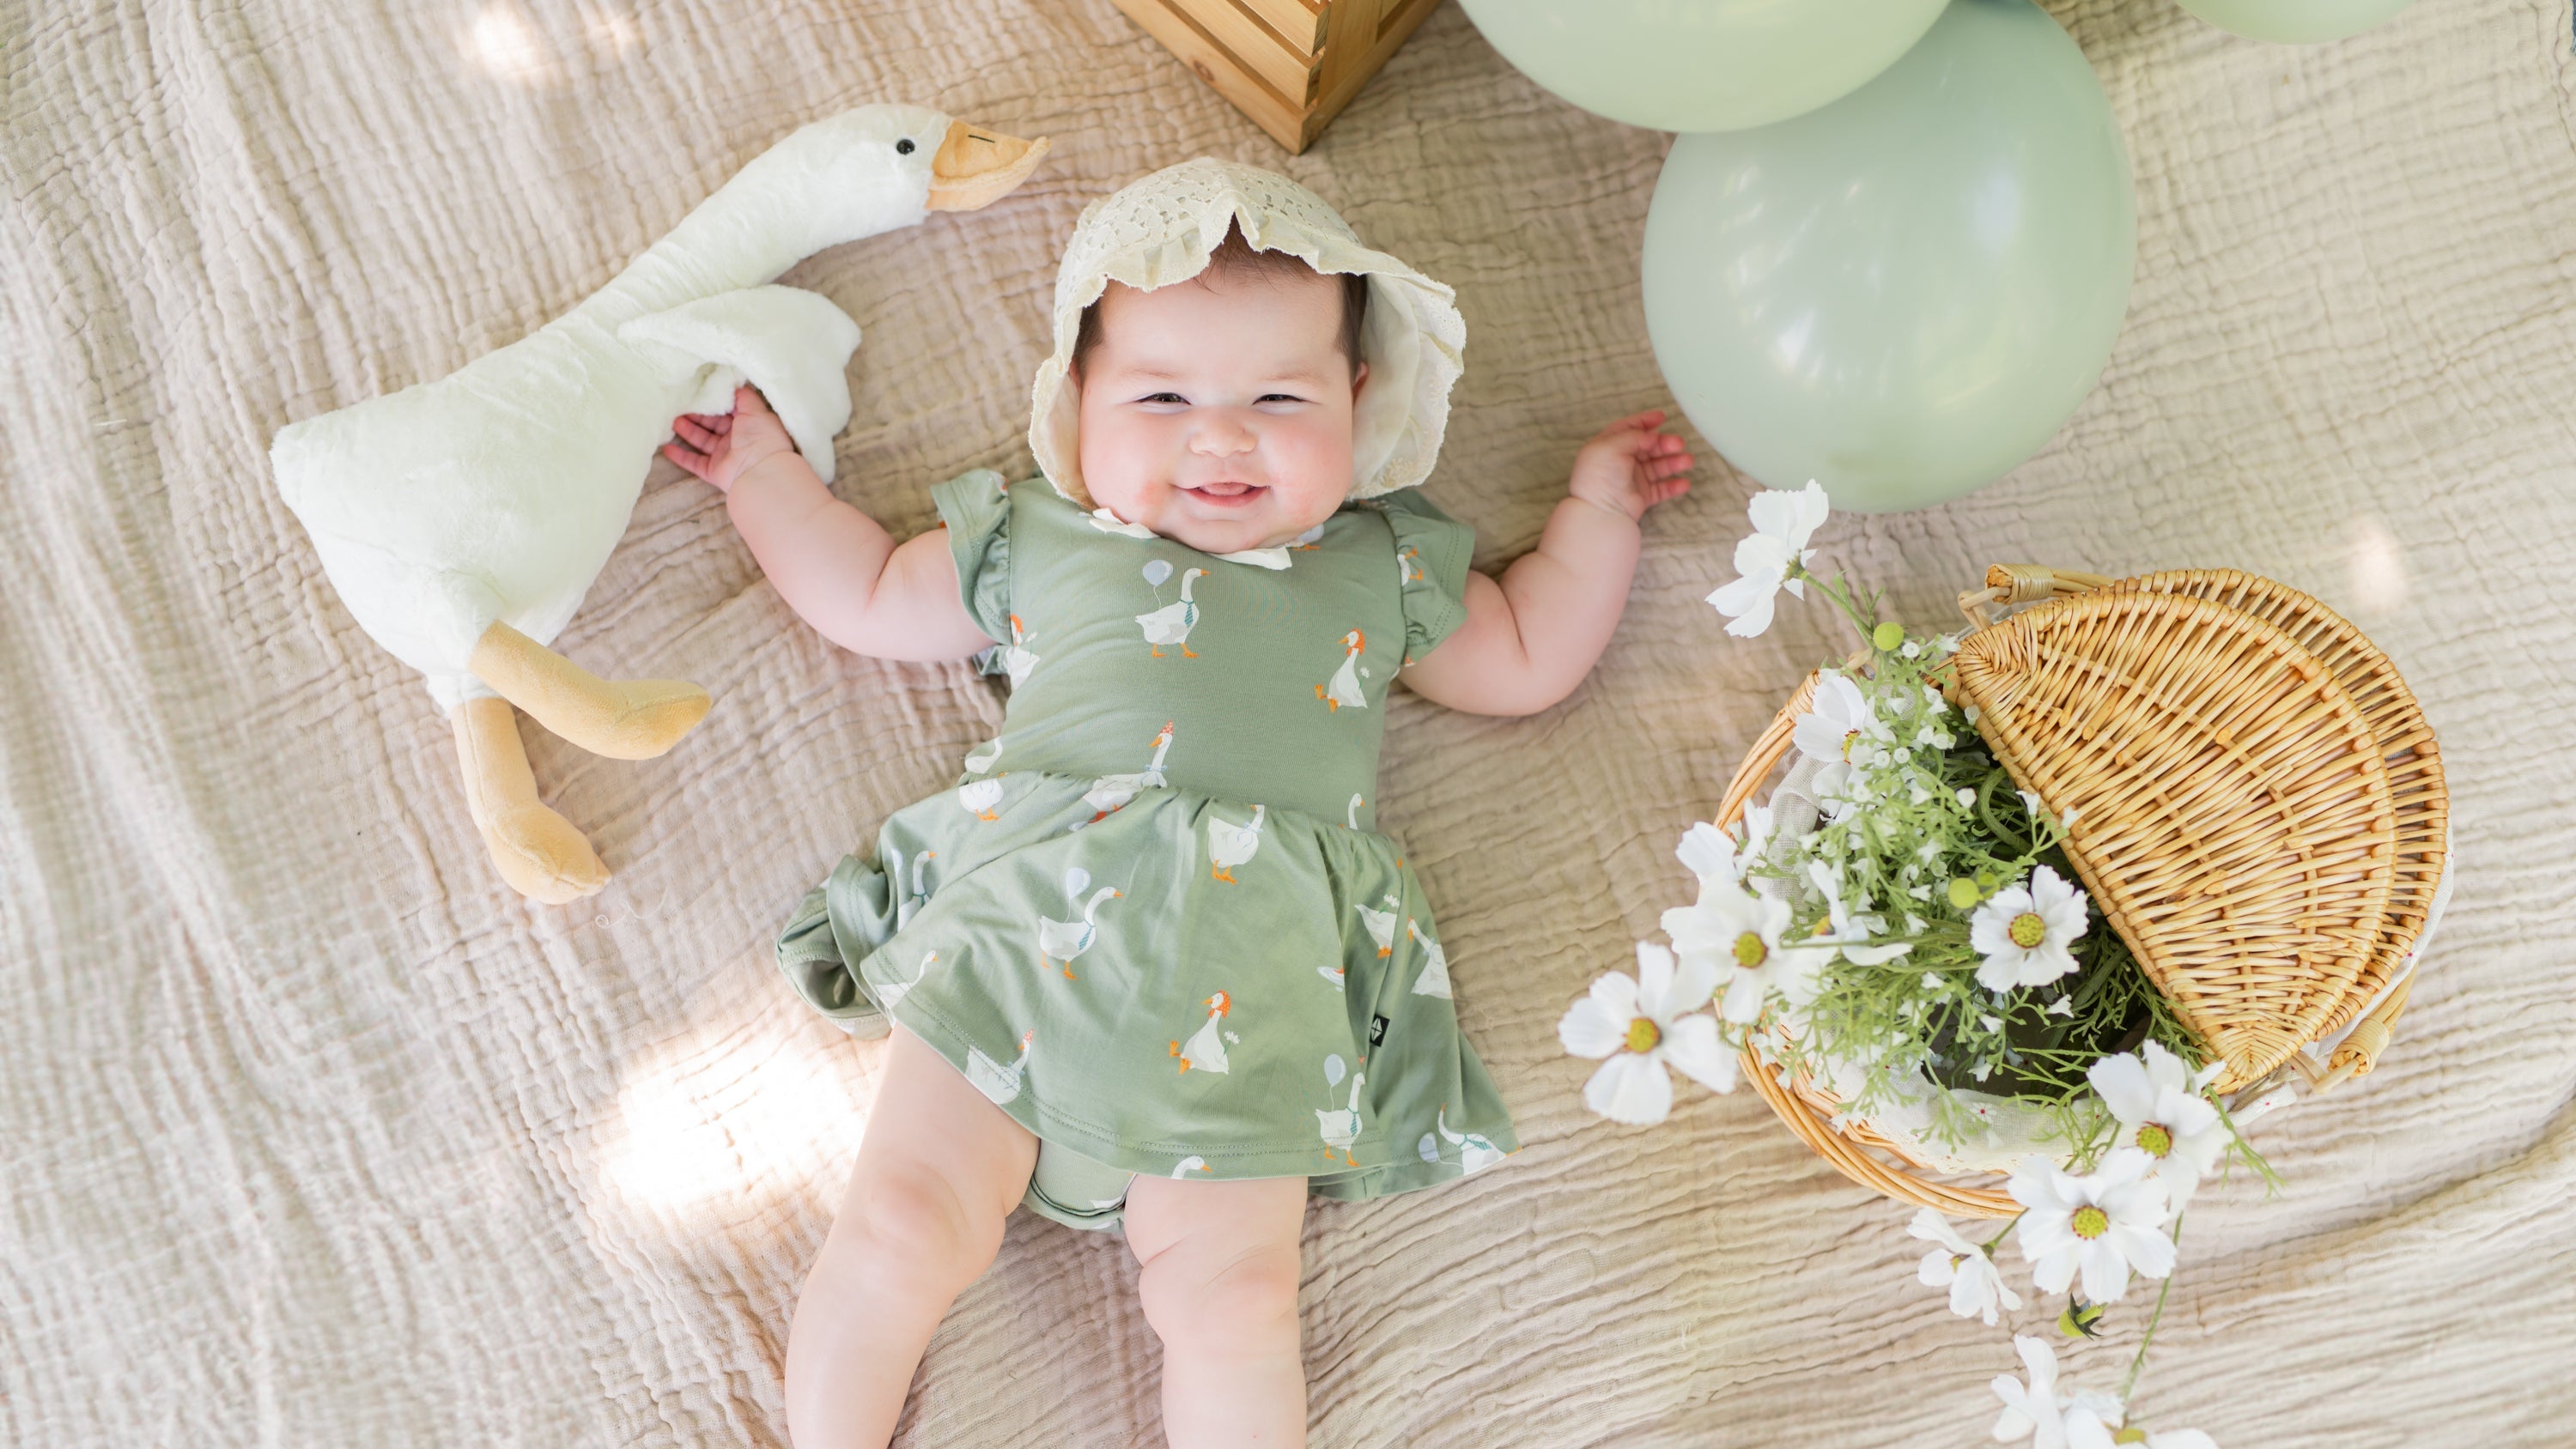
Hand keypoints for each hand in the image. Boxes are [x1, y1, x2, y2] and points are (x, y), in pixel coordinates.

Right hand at [663, 384, 798, 493]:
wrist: (760, 472)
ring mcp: (725, 456)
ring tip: (671, 420)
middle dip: (696, 414)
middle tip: (679, 405)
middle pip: (712, 424)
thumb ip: (743, 395)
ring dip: (687, 430)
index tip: (697, 391)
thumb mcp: (755, 409)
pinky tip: (666, 448)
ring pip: (702, 440)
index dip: (714, 401)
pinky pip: (694, 462)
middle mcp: (737, 439)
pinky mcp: (714, 471)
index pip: (728, 409)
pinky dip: (681, 456)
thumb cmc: (760, 437)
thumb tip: (735, 383)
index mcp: (748, 423)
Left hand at [1566, 409, 1693, 522]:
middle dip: (1664, 443)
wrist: (1601, 510)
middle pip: (1648, 447)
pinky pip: (1662, 489)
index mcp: (1609, 446)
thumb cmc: (1599, 476)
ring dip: (1674, 462)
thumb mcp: (1611, 446)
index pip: (1629, 429)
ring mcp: (1632, 479)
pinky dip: (1673, 485)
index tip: (1661, 417)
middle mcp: (1621, 461)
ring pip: (1658, 466)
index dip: (1645, 421)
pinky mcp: (1642, 496)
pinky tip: (1683, 483)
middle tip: (1677, 444)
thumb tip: (1651, 435)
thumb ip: (1633, 436)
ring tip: (1687, 461)